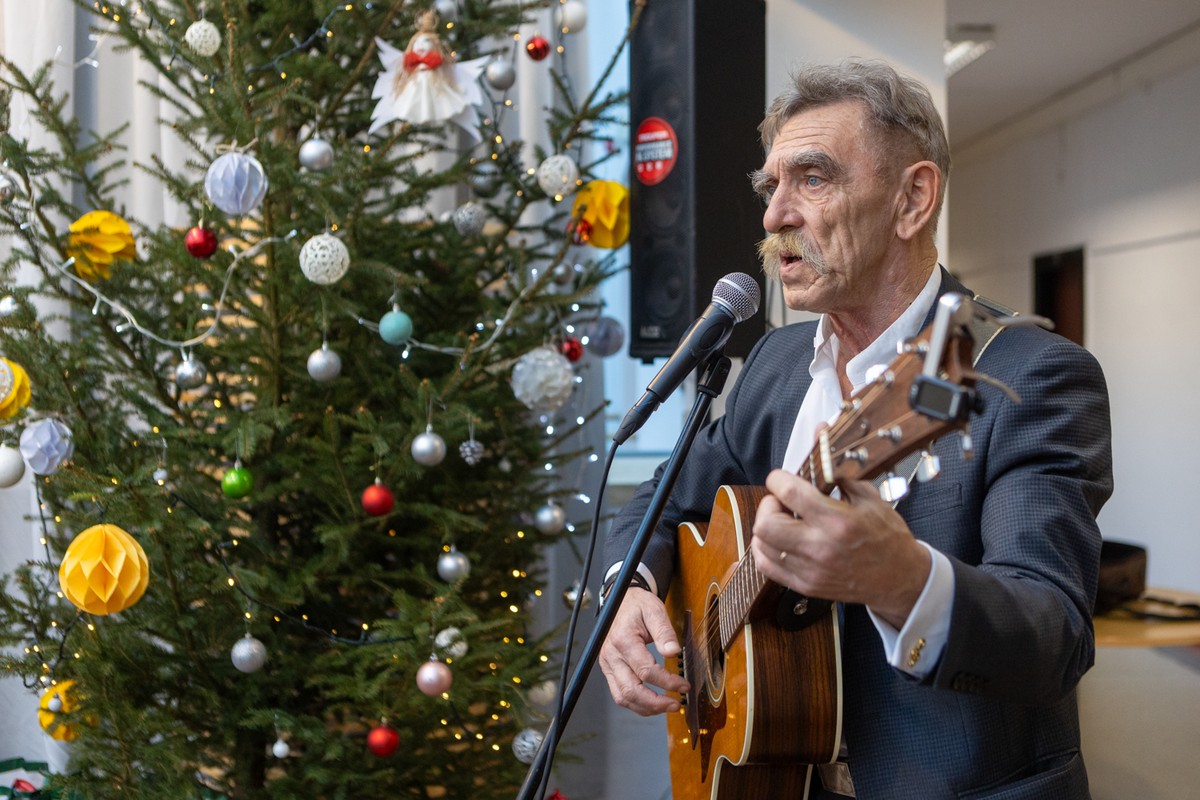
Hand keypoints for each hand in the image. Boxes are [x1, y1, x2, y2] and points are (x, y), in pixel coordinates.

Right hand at [598, 588, 688, 715]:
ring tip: (667, 706)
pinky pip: (620, 694)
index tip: (684, 685)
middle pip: (630, 690)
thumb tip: (673, 652)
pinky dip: (637, 703)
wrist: (622, 601)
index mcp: (622, 640)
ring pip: (623, 697)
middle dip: (655, 703)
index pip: (645, 670)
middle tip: (676, 704)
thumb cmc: (638, 605)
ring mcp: (608, 664)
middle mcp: (611, 655)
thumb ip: (665, 631)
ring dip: (646, 707)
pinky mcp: (609, 670)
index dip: (667, 682)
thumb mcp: (655, 610)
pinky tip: (653, 702)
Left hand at [750, 469, 929, 627]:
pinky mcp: (806, 586)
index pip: (789, 493)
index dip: (777, 479)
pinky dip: (766, 549)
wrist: (900, 578)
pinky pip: (766, 566)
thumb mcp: (869, 497)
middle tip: (782, 502)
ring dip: (766, 527)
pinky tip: (780, 540)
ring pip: (761, 545)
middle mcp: (820, 547)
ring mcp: (811, 570)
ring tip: (784, 521)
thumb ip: (838, 468)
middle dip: (768, 505)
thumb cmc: (887, 536)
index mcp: (837, 521)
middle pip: (765, 523)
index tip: (782, 478)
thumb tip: (821, 433)